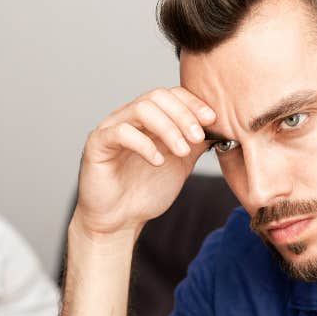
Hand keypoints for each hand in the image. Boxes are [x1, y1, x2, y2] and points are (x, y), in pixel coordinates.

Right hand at [73, 88, 215, 239]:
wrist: (119, 221)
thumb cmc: (146, 192)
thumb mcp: (181, 163)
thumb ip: (195, 143)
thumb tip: (219, 127)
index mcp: (148, 118)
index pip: (171, 95)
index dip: (192, 103)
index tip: (212, 120)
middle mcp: (128, 117)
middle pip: (157, 97)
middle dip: (183, 115)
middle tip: (197, 137)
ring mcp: (111, 128)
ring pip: (141, 109)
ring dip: (167, 128)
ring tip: (182, 151)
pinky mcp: (97, 144)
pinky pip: (122, 133)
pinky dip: (145, 145)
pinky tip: (158, 162)